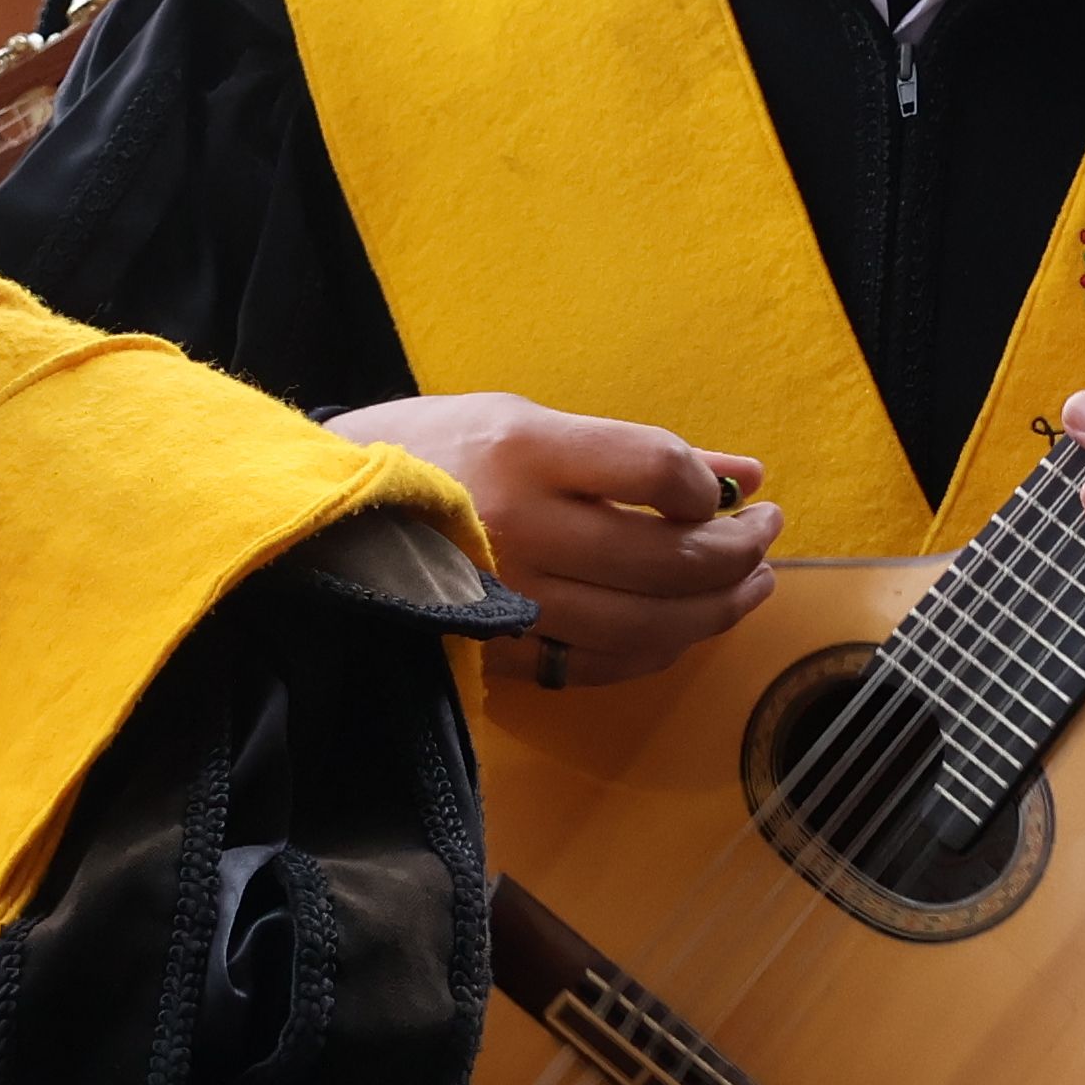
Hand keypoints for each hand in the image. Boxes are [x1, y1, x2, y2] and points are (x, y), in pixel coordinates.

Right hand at [330, 393, 774, 688]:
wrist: (318, 523)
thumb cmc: (425, 455)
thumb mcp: (521, 419)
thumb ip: (636, 451)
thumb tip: (745, 474)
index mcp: (521, 452)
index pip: (655, 470)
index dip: (705, 486)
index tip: (722, 489)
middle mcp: (521, 530)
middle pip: (667, 558)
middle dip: (739, 550)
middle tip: (766, 533)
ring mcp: (511, 602)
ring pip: (650, 624)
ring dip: (719, 607)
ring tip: (749, 583)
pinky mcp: (501, 655)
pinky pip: (607, 665)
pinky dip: (661, 648)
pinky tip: (685, 625)